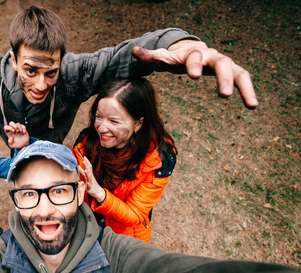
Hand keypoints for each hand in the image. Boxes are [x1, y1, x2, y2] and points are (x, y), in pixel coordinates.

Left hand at [4, 121, 29, 148]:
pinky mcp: (23, 128)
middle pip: (11, 123)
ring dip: (19, 128)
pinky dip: (23, 129)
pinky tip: (23, 133)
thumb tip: (11, 137)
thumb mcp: (12, 145)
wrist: (23, 145)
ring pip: (17, 123)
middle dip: (14, 126)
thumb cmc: (17, 144)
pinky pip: (23, 126)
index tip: (12, 131)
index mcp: (9, 132)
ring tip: (20, 133)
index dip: (8, 127)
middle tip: (16, 131)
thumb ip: (10, 142)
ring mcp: (18, 128)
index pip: (6, 127)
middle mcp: (13, 129)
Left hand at [78, 156, 105, 202]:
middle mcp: (91, 177)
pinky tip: (87, 183)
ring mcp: (91, 182)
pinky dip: (88, 184)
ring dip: (88, 174)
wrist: (97, 191)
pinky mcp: (90, 188)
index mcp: (90, 174)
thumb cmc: (91, 183)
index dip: (87, 161)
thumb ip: (83, 172)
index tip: (84, 156)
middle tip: (83, 160)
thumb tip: (79, 166)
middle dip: (86, 165)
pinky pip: (89, 186)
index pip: (89, 166)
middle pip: (89, 170)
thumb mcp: (87, 177)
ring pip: (89, 177)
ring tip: (85, 170)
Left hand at [131, 40, 257, 108]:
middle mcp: (212, 56)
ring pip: (239, 72)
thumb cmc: (174, 58)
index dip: (195, 65)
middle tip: (224, 95)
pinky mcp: (232, 73)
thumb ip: (149, 57)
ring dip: (244, 87)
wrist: (191, 52)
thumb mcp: (161, 58)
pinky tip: (253, 106)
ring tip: (251, 105)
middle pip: (221, 63)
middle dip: (223, 78)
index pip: (195, 56)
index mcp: (193, 53)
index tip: (193, 76)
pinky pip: (243, 79)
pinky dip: (249, 91)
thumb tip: (134, 51)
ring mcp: (224, 64)